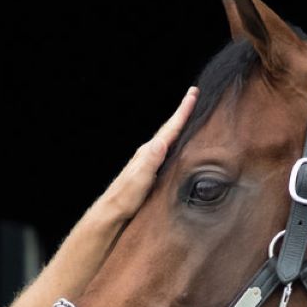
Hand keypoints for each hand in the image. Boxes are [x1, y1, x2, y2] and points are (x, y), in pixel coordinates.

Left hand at [100, 86, 198, 219]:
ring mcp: (150, 161)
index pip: (170, 129)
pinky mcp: (152, 172)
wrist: (113, 212)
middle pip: (170, 128)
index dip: (182, 112)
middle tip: (193, 95)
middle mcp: (149, 153)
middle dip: (182, 112)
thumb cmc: (126, 197)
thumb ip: (150, 161)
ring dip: (179, 125)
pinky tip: (178, 145)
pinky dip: (176, 142)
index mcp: (148, 152)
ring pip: (169, 138)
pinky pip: (168, 151)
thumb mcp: (139, 178)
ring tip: (190, 114)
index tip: (192, 94)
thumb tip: (160, 142)